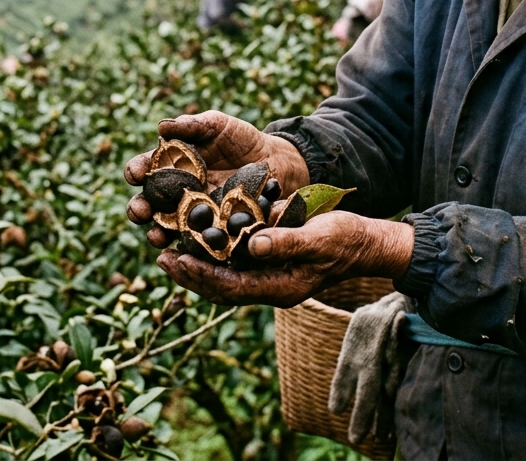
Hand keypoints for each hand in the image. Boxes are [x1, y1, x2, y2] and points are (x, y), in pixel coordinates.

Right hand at [123, 111, 309, 246]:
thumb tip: (162, 126)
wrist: (275, 161)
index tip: (135, 174)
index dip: (136, 171)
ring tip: (156, 237)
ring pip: (166, 227)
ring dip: (157, 233)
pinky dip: (189, 247)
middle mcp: (175, 192)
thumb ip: (191, 125)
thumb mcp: (217, 125)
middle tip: (140, 212)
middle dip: (139, 208)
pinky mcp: (212, 230)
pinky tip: (186, 250)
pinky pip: (197, 241)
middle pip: (149, 203)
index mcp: (170, 165)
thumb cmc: (241, 139)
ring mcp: (193, 214)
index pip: (145, 168)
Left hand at [155, 211, 412, 307]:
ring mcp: (269, 276)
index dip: (201, 276)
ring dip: (197, 267)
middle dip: (191, 275)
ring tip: (169, 252)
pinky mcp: (269, 262)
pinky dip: (214, 255)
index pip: (231, 287)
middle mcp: (269, 286)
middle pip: (220, 287)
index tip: (176, 262)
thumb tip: (254, 245)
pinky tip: (196, 240)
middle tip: (161, 258)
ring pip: (224, 278)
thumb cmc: (345, 240)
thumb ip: (288, 242)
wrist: (364, 242)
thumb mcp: (319, 237)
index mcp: (280, 287)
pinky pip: (235, 265)